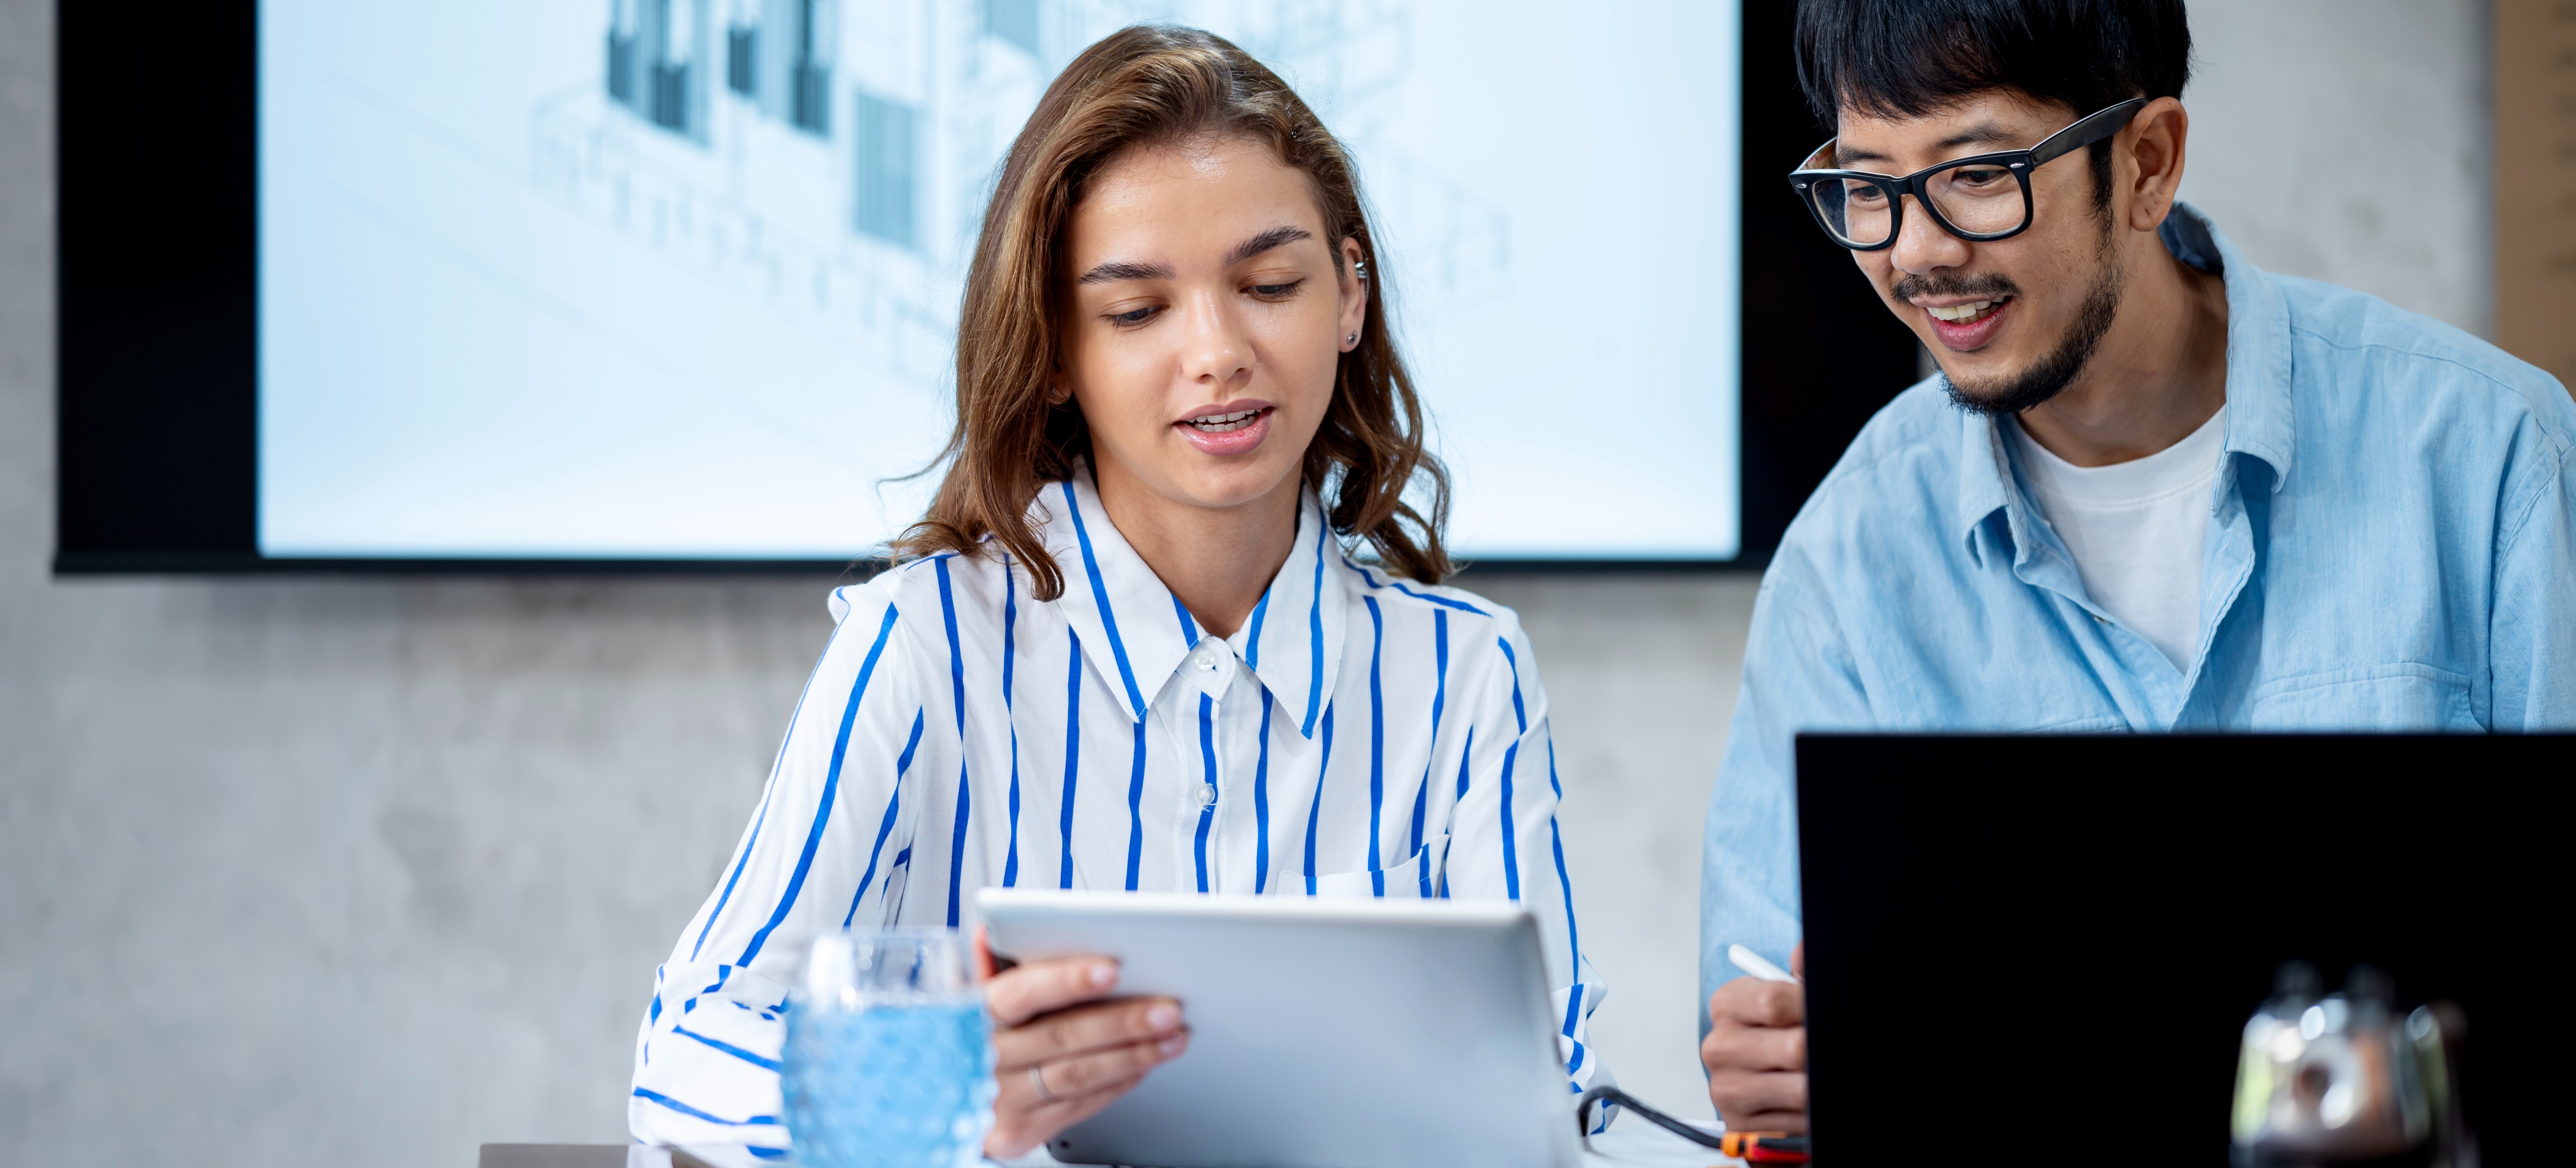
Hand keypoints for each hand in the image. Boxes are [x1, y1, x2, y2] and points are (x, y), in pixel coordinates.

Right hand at [978, 935, 1188, 1158]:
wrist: (937, 1111)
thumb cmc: (967, 1044)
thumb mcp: (964, 1004)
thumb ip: (987, 969)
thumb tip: (989, 933)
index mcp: (969, 1015)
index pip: (1020, 993)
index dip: (1066, 980)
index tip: (1111, 969)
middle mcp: (984, 1060)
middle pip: (1062, 1036)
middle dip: (1123, 1021)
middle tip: (1167, 1008)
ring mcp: (1001, 1100)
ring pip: (1078, 1075)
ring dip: (1134, 1055)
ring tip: (1172, 1037)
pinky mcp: (1017, 1134)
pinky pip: (1079, 1106)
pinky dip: (1117, 1084)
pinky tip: (1142, 1065)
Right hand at [1701, 942, 1804, 1133]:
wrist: (1758, 1078)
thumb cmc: (1778, 1030)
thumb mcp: (1787, 994)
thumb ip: (1800, 973)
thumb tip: (1803, 953)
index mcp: (1727, 1005)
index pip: (1774, 1001)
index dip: (1809, 1008)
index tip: (1822, 1013)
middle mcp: (1719, 1047)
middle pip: (1794, 1049)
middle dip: (1822, 1048)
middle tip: (1828, 1046)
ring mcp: (1727, 1089)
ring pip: (1802, 1090)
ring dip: (1822, 1082)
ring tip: (1820, 1070)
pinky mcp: (1741, 1125)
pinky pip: (1798, 1122)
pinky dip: (1812, 1111)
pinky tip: (1809, 1098)